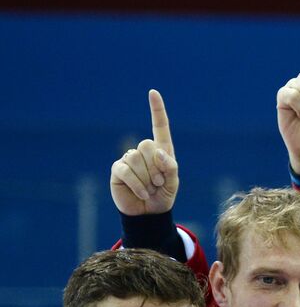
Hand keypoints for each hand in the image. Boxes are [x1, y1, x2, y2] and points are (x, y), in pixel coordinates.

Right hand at [110, 90, 178, 215]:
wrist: (149, 214)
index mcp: (161, 151)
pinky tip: (141, 193)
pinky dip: (137, 184)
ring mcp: (129, 159)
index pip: (160, 127)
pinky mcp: (118, 170)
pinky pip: (126, 170)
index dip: (157, 110)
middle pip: (148, 145)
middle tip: (158, 183)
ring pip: (137, 159)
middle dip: (156, 168)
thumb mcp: (174, 183)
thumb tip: (157, 152)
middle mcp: (144, 152)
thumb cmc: (163, 196)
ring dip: (147, 178)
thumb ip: (170, 166)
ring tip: (150, 188)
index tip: (153, 92)